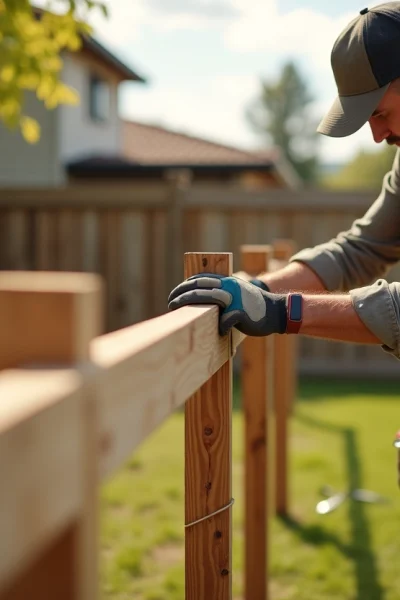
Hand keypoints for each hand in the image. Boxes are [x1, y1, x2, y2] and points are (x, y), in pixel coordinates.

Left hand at [168, 273, 286, 336]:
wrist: (277, 312)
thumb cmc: (253, 307)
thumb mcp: (236, 295)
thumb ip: (221, 295)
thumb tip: (200, 302)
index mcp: (227, 281)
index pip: (200, 279)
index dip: (184, 286)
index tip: (173, 294)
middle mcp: (229, 286)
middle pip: (199, 287)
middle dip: (181, 295)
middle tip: (169, 303)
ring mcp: (235, 299)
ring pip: (207, 298)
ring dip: (189, 303)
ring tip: (178, 311)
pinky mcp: (241, 312)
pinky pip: (225, 321)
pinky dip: (219, 326)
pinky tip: (216, 331)